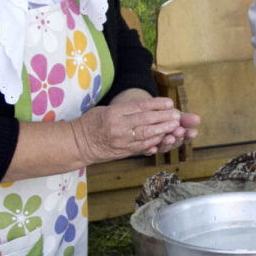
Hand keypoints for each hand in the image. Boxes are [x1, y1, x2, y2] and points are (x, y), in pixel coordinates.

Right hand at [74, 95, 193, 161]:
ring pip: (146, 135)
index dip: (157, 105)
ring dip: (163, 130)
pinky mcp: (123, 152)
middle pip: (145, 121)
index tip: (169, 103)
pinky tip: (164, 138)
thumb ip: (124, 109)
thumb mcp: (104, 109)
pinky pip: (142, 146)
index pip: (139, 107)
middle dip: (164, 118)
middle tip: (177, 115)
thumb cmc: (91, 123)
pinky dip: (154, 141)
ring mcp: (121, 141)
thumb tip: (146, 107)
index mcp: (113, 113)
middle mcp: (118, 127)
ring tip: (175, 126)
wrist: (77, 144)